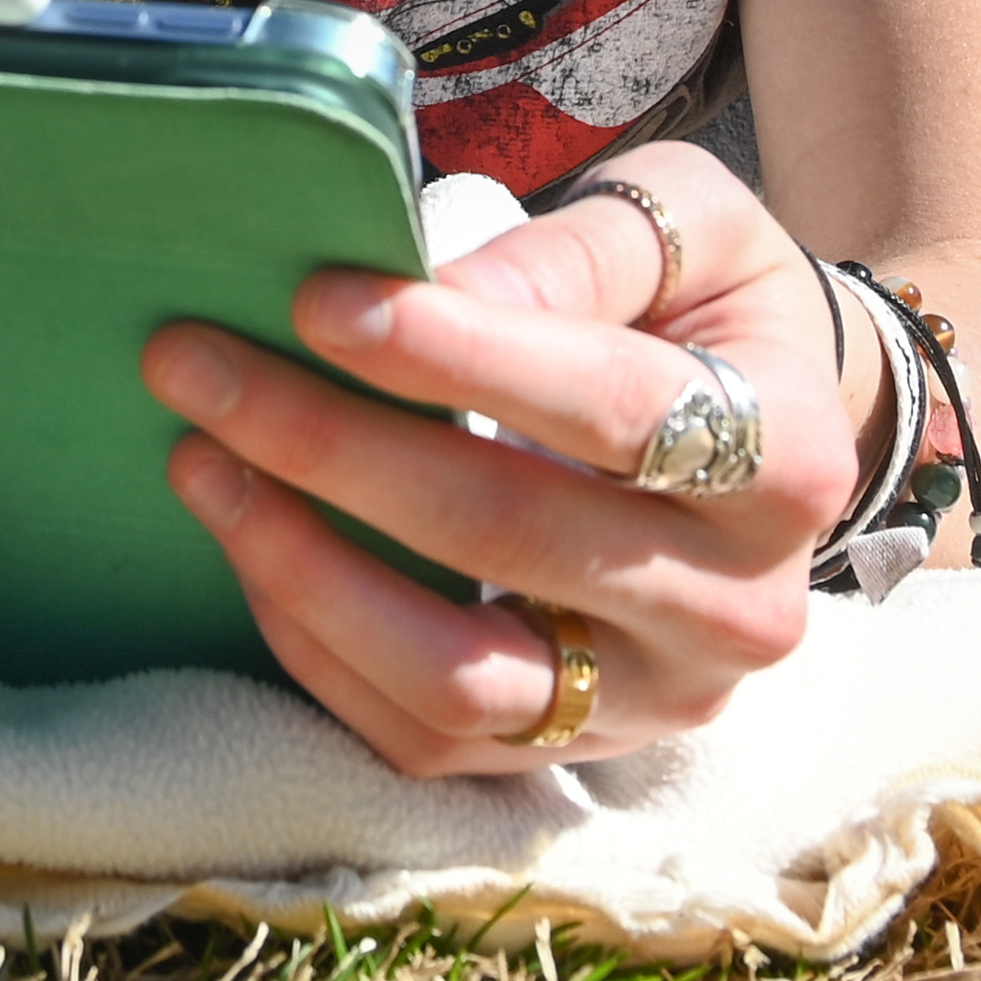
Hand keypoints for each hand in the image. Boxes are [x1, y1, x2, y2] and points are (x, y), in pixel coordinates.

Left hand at [143, 141, 852, 773]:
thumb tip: (439, 287)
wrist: (761, 446)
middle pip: (508, 534)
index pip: (608, 407)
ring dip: (303, 569)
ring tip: (197, 462)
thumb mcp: (686, 228)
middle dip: (328, 442)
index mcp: (788, 456)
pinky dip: (316, 646)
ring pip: (458, 677)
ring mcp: (657, 697)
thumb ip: (577, 253)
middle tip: (191, 361)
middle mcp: (739, 605)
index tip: (314, 300)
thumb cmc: (703, 309)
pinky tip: (249, 544)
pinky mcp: (574, 752)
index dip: (453, 354)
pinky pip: (423, 737)